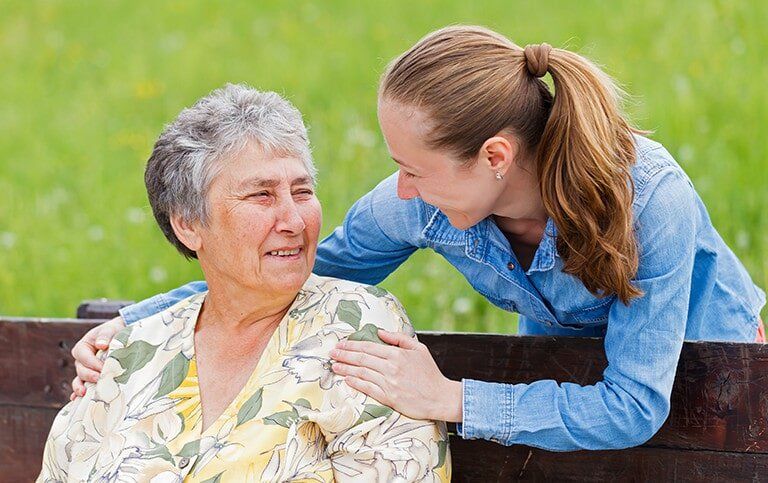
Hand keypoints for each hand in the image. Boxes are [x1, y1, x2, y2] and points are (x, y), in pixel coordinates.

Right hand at [69, 316, 125, 399]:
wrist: (121, 336)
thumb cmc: (114, 332)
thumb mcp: (110, 330)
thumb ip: (105, 336)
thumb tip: (101, 345)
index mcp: (83, 348)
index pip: (84, 357)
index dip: (92, 364)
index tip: (104, 368)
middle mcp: (82, 361)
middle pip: (81, 370)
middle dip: (90, 376)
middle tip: (100, 380)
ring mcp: (86, 371)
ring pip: (80, 380)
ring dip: (81, 387)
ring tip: (84, 393)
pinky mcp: (92, 378)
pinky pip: (84, 386)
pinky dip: (79, 393)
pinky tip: (77, 400)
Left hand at [330, 329, 462, 421]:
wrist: (440, 397)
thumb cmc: (430, 373)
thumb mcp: (418, 349)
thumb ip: (398, 338)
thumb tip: (380, 332)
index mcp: (397, 354)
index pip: (369, 347)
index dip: (352, 345)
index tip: (341, 344)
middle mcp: (391, 368)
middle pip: (361, 359)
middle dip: (344, 355)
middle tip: (332, 353)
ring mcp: (389, 383)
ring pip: (362, 373)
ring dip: (346, 369)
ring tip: (334, 365)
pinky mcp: (389, 397)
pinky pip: (368, 389)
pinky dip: (356, 383)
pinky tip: (347, 379)